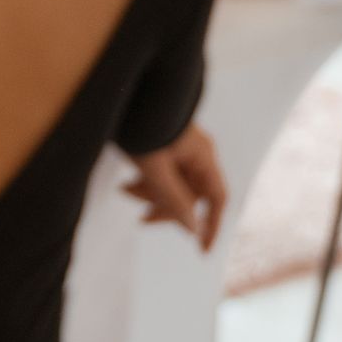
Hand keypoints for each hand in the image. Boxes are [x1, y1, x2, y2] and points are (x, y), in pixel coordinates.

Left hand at [124, 126, 227, 251]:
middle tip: (142, 220)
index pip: (217, 198)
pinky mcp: (165, 145)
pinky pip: (163, 171)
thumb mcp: (155, 169)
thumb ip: (175, 200)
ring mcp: (182, 148)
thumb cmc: (140, 127)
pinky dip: (147, 180)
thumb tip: (192, 229)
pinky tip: (126, 183)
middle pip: (191, 193)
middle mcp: (197, 153)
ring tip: (124, 190)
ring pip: (174, 183)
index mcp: (202, 156)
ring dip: (151, 193)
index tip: (202, 251)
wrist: (124, 91)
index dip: (212, 225)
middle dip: (167, 208)